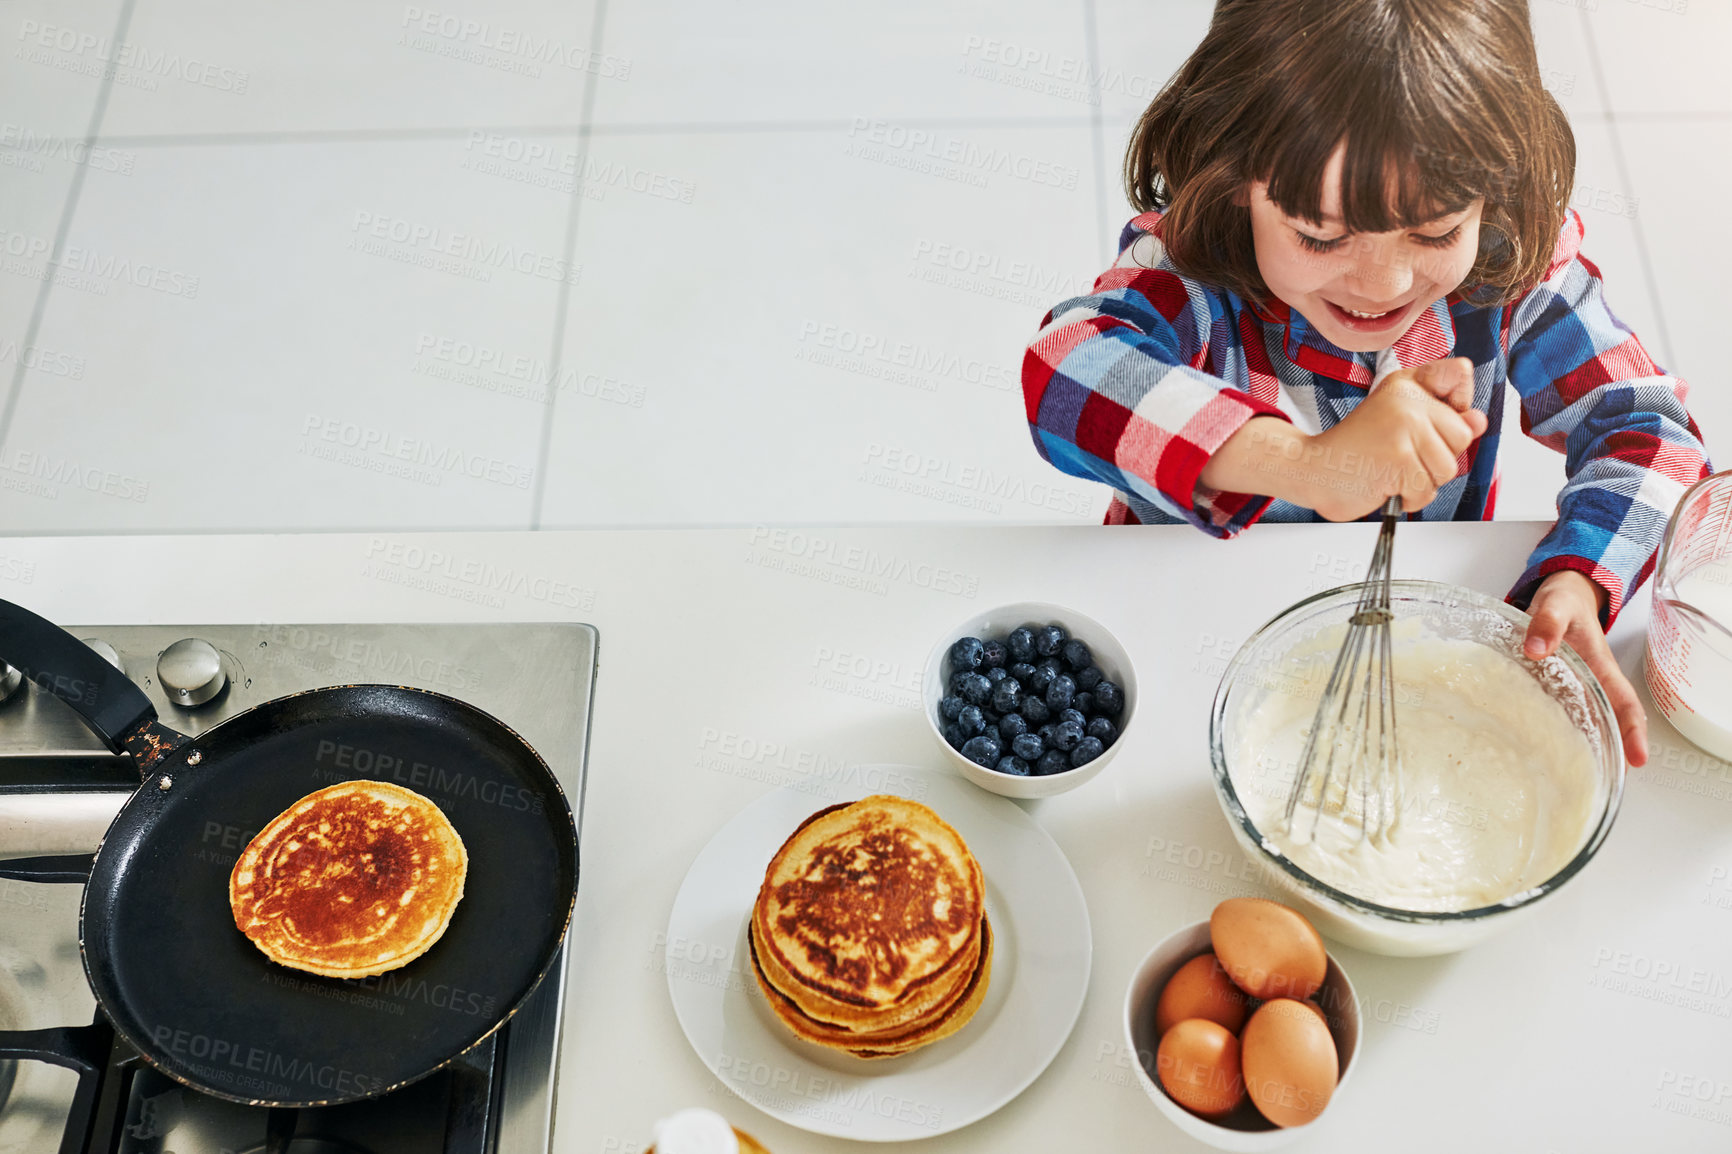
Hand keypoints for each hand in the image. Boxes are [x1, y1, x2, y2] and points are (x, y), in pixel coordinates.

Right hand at [1300, 358, 1488, 519]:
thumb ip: (1443, 415)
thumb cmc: (1353, 448)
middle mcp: (1407, 399)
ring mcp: (1403, 427)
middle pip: (1461, 438)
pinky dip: (1408, 498)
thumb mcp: (1398, 419)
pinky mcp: (1399, 459)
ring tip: (1390, 471)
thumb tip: (1478, 420)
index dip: (1455, 403)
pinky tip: (1384, 483)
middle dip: (1436, 457)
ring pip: (1446, 468)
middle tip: (1399, 455)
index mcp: (1407, 384)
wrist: (1312, 468)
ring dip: (1421, 482)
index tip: (1429, 418)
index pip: (1459, 377)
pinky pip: (1427, 491)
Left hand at [1523, 570, 1647, 766]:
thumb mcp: (1556, 605)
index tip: (1637, 759)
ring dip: (1586, 747)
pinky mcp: (1557, 687)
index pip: (1625, 703)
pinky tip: (1542, 751)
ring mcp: (1576, 687)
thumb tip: (1537, 649)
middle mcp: (1592, 682)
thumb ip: (1547, 623)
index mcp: (1600, 667)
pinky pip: (1562, 713)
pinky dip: (1558, 732)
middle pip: (1609, 722)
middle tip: (1604, 782)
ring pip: (1586, 722)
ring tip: (1576, 778)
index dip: (1633, 732)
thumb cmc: (1563, 602)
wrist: (1560, 595)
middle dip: (1612, 752)